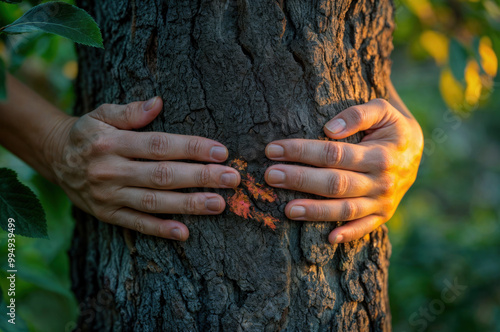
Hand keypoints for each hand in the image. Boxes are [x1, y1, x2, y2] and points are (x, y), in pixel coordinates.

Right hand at [45, 97, 240, 240]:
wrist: (55, 158)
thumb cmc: (89, 133)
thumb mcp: (102, 114)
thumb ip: (130, 111)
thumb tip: (158, 103)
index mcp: (112, 143)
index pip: (159, 146)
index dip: (191, 148)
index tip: (221, 151)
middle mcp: (110, 171)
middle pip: (162, 176)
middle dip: (200, 178)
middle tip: (231, 180)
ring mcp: (108, 196)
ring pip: (154, 202)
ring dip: (188, 205)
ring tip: (218, 204)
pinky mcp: (107, 214)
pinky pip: (136, 224)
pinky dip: (160, 229)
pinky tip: (184, 232)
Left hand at [264, 98, 422, 243]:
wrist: (417, 149)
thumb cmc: (390, 127)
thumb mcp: (382, 110)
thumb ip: (358, 115)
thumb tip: (329, 129)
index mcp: (381, 155)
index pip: (333, 154)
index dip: (302, 152)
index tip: (274, 149)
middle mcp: (382, 182)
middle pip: (335, 183)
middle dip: (300, 180)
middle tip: (270, 176)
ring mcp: (383, 202)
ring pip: (345, 210)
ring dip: (315, 211)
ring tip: (287, 210)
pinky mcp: (383, 215)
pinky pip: (365, 228)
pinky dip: (348, 235)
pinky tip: (328, 239)